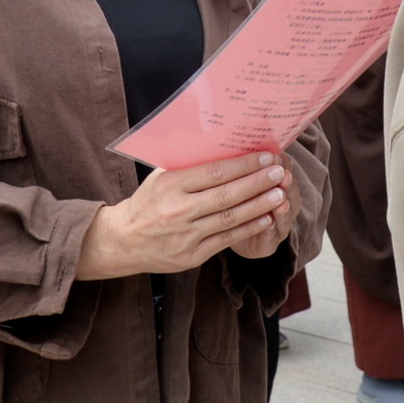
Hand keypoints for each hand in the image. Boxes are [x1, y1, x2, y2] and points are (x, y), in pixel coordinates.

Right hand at [77, 155, 291, 277]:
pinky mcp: (192, 256)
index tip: (266, 157)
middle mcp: (178, 210)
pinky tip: (266, 218)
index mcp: (169, 185)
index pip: (213, 172)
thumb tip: (226, 147)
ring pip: (229, 219)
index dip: (243, 165)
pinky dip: (249, 228)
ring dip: (258, 206)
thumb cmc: (147, 203)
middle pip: (225, 195)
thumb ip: (188, 165)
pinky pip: (226, 239)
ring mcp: (186, 235)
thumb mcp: (160, 177)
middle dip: (257, 183)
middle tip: (280, 172)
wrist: (123, 242)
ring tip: (279, 194)